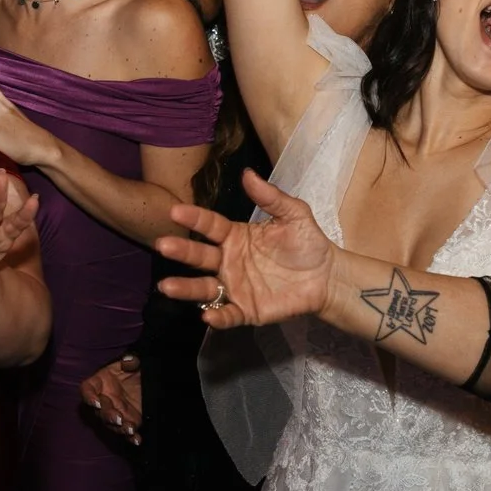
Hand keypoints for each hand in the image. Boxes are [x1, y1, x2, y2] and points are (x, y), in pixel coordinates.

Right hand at [81, 354, 142, 443]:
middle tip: (117, 419)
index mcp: (99, 383)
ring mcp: (114, 412)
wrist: (142, 378)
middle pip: (100, 411)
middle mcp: (103, 400)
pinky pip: (127, 431)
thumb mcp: (131, 362)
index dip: (89, 397)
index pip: (87, 389)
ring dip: (119, 428)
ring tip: (129, 429)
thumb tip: (129, 362)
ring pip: (112, 424)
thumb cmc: (131, 369)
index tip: (96, 402)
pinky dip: (132, 437)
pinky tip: (137, 440)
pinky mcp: (127, 421)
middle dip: (108, 416)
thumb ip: (129, 362)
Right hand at [156, 170, 335, 327]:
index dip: (194, 218)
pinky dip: (217, 316)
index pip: (210, 226)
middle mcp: (228, 261)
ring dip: (186, 288)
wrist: (328, 276)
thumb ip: (270, 197)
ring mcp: (235, 287)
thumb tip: (247, 173)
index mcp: (235, 236)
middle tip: (163, 245)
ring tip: (166, 286)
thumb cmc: (307, 243)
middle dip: (181, 251)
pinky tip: (208, 315)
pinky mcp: (247, 310)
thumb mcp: (293, 214)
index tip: (175, 210)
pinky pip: (227, 314)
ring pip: (204, 288)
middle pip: (200, 257)